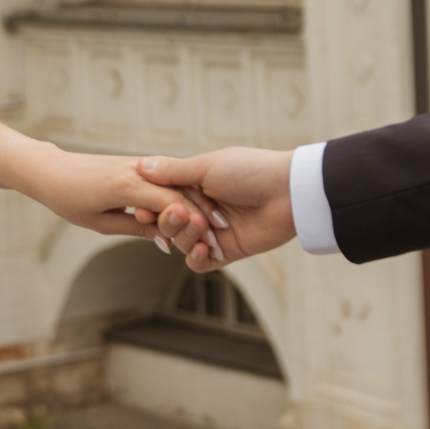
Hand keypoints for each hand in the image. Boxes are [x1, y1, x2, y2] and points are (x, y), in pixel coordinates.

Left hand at [30, 146, 219, 253]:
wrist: (52, 170)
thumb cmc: (69, 199)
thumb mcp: (101, 223)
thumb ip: (136, 229)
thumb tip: (166, 242)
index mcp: (126, 186)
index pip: (171, 203)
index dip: (192, 221)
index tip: (207, 240)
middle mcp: (138, 170)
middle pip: (180, 192)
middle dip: (201, 214)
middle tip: (218, 237)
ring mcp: (139, 164)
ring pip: (176, 183)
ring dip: (194, 205)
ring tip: (208, 227)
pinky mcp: (138, 164)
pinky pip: (165, 179)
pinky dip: (180, 196)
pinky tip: (189, 213)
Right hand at [138, 148, 295, 270]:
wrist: (288, 192)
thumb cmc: (250, 171)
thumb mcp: (207, 167)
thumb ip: (173, 172)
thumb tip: (141, 165)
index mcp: (195, 185)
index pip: (162, 200)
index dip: (151, 207)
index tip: (142, 210)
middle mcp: (202, 208)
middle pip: (169, 224)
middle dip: (168, 221)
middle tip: (179, 215)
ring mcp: (214, 231)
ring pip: (182, 243)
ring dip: (185, 237)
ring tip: (199, 228)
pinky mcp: (227, 251)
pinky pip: (201, 263)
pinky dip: (196, 258)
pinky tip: (202, 249)